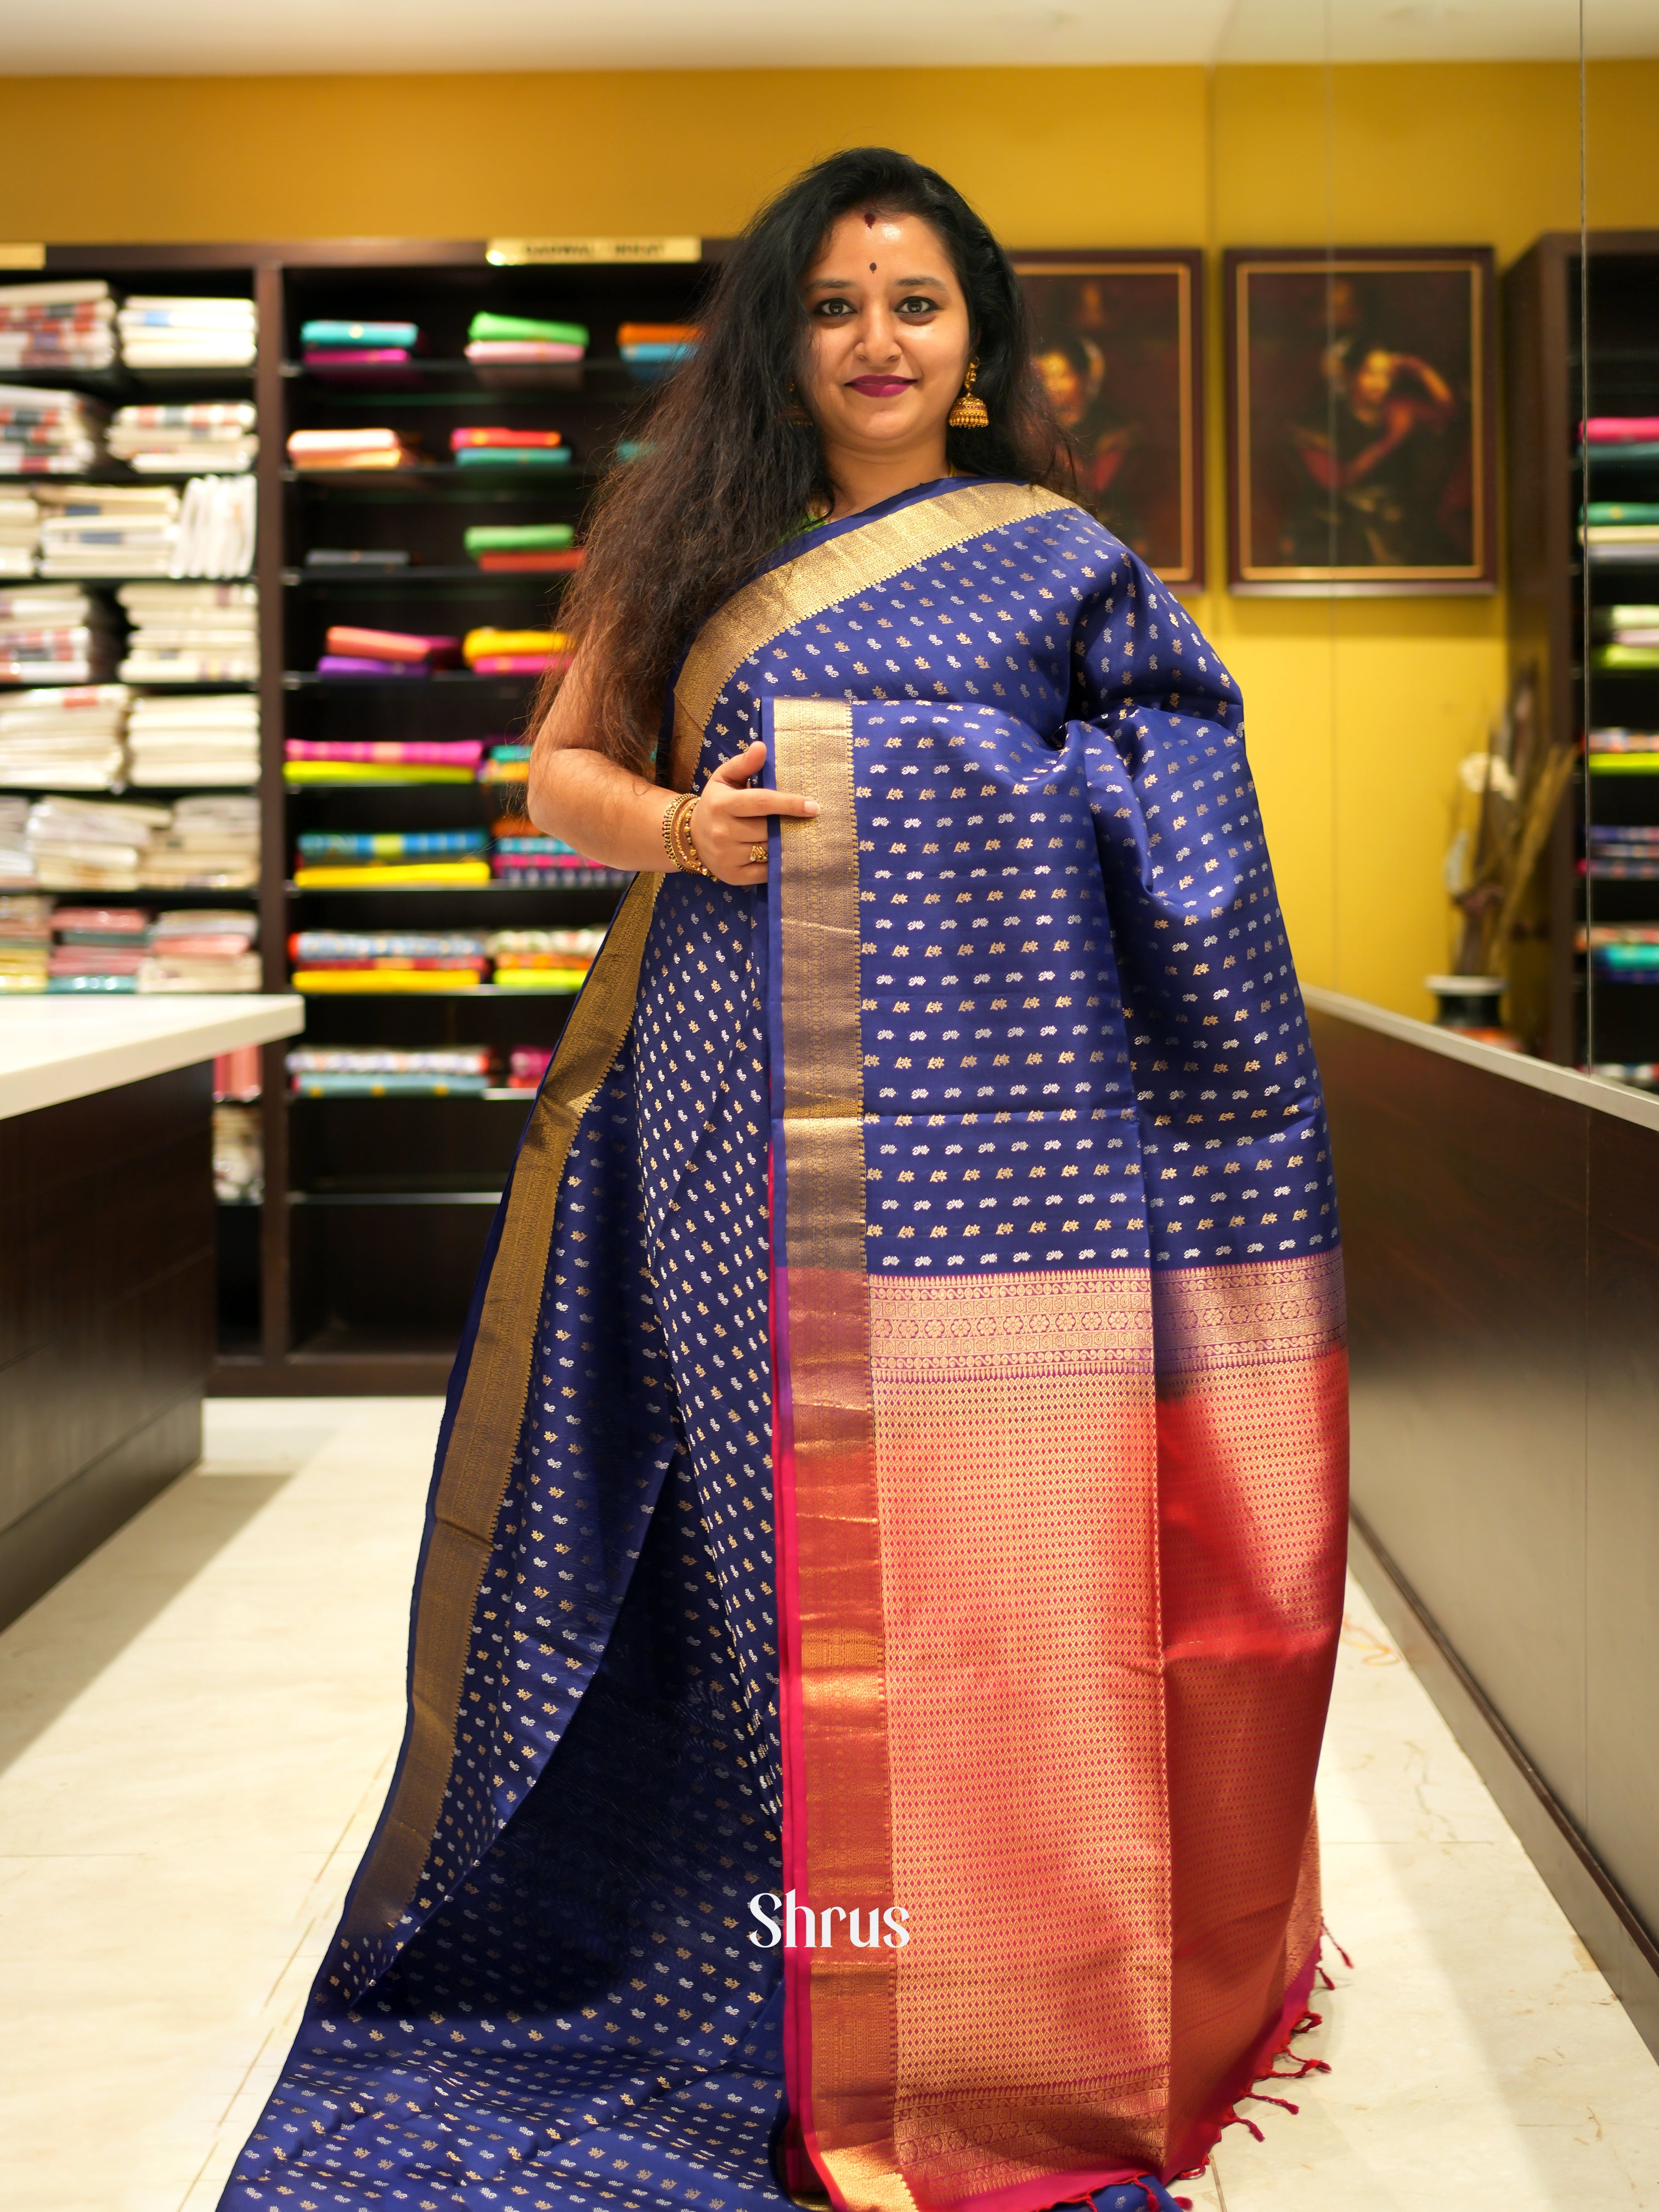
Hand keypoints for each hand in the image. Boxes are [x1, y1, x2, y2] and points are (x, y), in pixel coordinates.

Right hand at [686, 741, 817, 882]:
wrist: (689, 836)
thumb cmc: (716, 802)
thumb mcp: (724, 778)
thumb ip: (744, 763)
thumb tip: (762, 746)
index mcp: (722, 804)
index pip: (762, 802)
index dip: (789, 804)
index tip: (814, 806)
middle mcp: (722, 831)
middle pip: (768, 829)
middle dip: (788, 825)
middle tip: (804, 823)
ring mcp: (726, 856)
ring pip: (768, 850)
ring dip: (785, 844)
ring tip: (794, 836)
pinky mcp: (733, 876)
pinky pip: (765, 872)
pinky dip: (777, 864)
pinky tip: (782, 854)